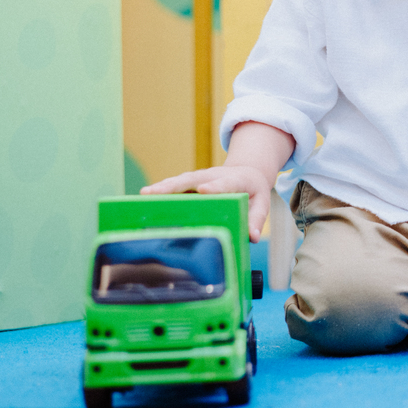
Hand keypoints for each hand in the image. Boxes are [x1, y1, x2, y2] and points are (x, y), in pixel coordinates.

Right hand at [141, 165, 273, 243]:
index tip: (204, 190)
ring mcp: (200, 177)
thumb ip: (256, 219)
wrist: (248, 171)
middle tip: (155, 193)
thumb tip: (252, 237)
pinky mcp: (191, 182)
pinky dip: (161, 191)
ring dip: (163, 187)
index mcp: (235, 180)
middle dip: (175, 186)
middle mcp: (214, 175)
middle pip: (193, 179)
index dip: (214, 187)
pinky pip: (175, 185)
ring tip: (144, 195)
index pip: (224, 183)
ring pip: (180, 181)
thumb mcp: (262, 202)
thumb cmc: (253, 190)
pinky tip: (145, 199)